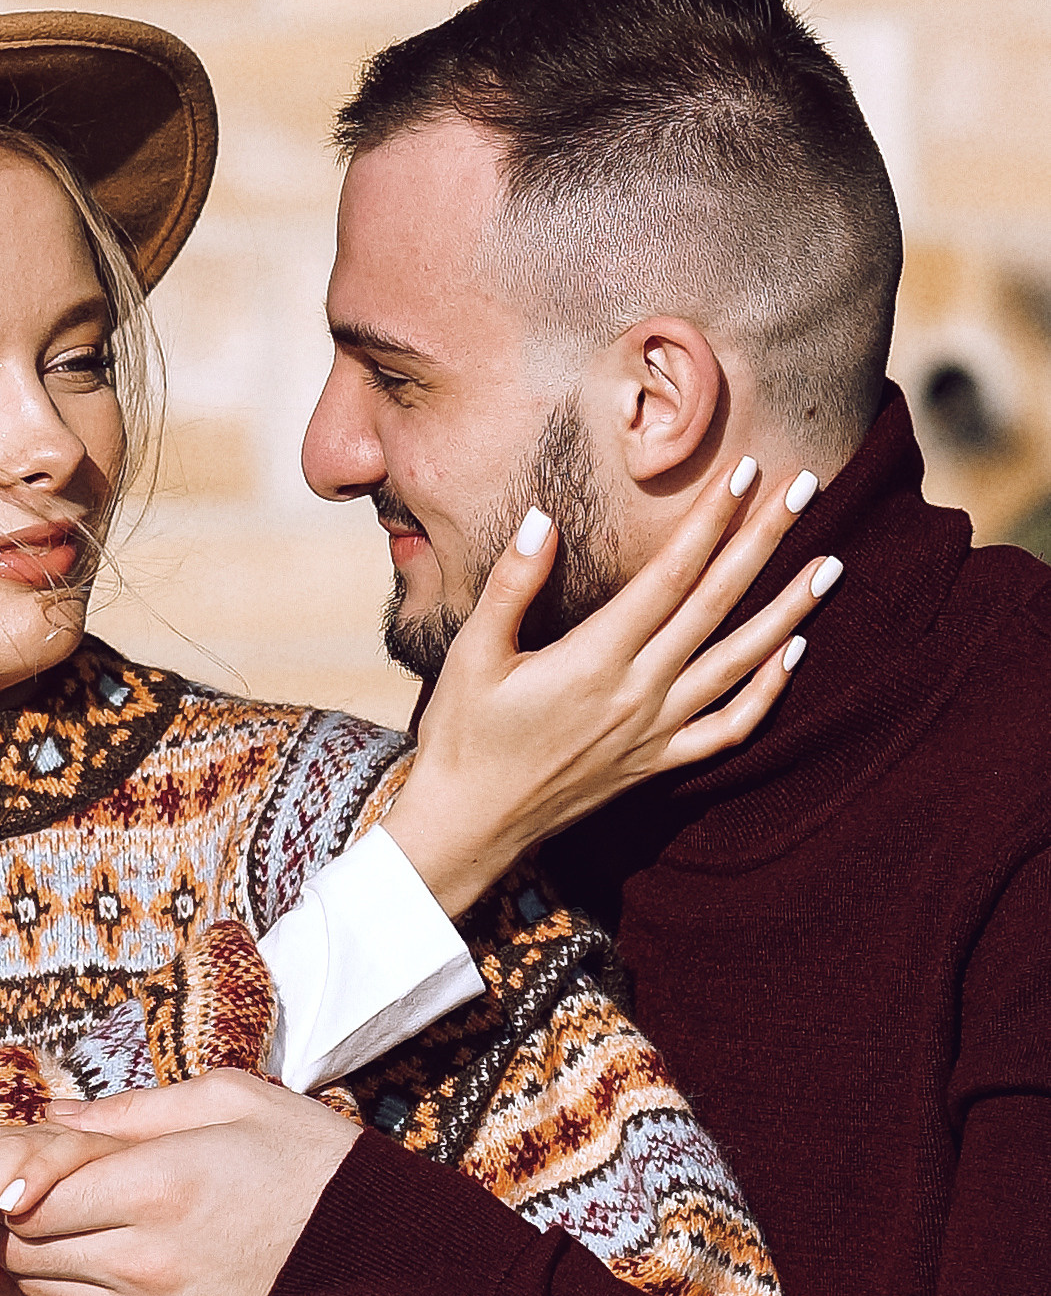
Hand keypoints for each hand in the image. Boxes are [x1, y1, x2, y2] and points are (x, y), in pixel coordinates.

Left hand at [0, 1080, 358, 1295]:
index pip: (28, 1199)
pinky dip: (51, 1284)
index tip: (0, 1161)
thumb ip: (128, 1111)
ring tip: (6, 1220)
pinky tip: (52, 1251)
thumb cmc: (304, 1155)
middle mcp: (146, 1256)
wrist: (376, 1243)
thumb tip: (51, 1117)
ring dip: (16, 1256)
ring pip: (40, 1288)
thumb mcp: (226, 1099)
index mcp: (156, 1187)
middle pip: (22, 1249)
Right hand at [383, 456, 839, 914]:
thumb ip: (511, 585)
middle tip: (808, 488)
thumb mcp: (472, 655)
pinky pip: (729, 729)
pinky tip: (793, 653)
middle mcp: (637, 693)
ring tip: (831, 567)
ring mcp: (654, 732)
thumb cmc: (463, 736)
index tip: (744, 471)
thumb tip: (539, 518)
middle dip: (764, 542)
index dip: (710, 519)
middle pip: (716, 605)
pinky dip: (768, 692)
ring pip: (739, 663)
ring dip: (790, 611)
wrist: (468, 825)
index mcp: (593, 659)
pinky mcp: (657, 764)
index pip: (669, 575)